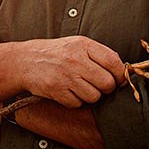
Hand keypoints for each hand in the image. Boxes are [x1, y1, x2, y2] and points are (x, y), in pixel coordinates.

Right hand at [3, 36, 126, 107]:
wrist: (25, 61)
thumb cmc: (55, 53)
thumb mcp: (77, 44)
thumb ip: (99, 55)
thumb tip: (123, 71)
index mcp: (83, 45)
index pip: (114, 62)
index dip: (120, 75)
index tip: (119, 80)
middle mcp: (75, 60)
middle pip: (107, 83)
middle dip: (106, 88)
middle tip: (98, 85)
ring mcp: (65, 76)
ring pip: (94, 96)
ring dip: (90, 96)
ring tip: (80, 87)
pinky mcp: (56, 90)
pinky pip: (77, 103)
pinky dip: (75, 101)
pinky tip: (68, 91)